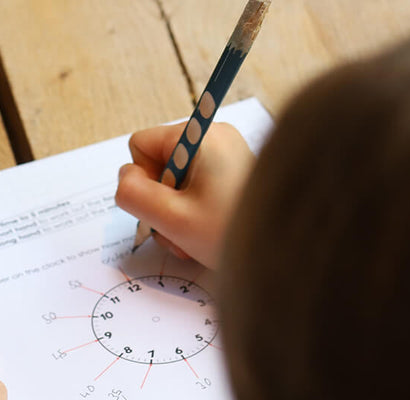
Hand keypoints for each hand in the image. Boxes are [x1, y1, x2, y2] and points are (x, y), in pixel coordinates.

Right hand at [115, 122, 253, 268]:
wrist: (284, 253)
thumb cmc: (231, 233)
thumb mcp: (172, 219)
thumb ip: (134, 194)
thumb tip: (125, 178)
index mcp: (200, 136)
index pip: (141, 144)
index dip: (143, 180)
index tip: (167, 205)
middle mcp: (214, 137)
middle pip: (158, 164)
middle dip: (161, 201)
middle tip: (182, 228)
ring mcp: (226, 154)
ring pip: (175, 181)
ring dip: (176, 213)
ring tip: (196, 234)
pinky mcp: (232, 172)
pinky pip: (195, 187)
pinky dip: (193, 212)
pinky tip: (207, 231)